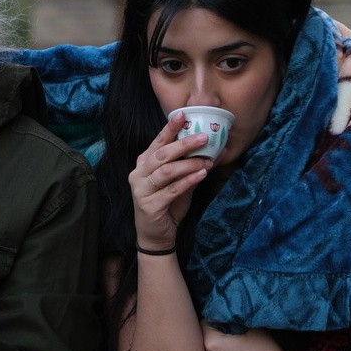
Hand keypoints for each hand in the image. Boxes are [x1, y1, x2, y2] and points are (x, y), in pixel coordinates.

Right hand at [128, 111, 212, 250]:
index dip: (170, 128)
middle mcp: (138, 174)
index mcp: (143, 164)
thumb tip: (212, 151)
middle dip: (183, 144)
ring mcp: (141, 190)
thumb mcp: (178, 183)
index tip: (183, 115)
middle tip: (203, 138)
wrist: (155, 236)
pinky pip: (171, 190)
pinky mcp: (149, 205)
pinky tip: (201, 175)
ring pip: (166, 171)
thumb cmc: (167, 206)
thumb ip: (189, 168)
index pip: (157, 143)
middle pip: (161, 154)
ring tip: (207, 160)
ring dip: (189, 164)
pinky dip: (188, 181)